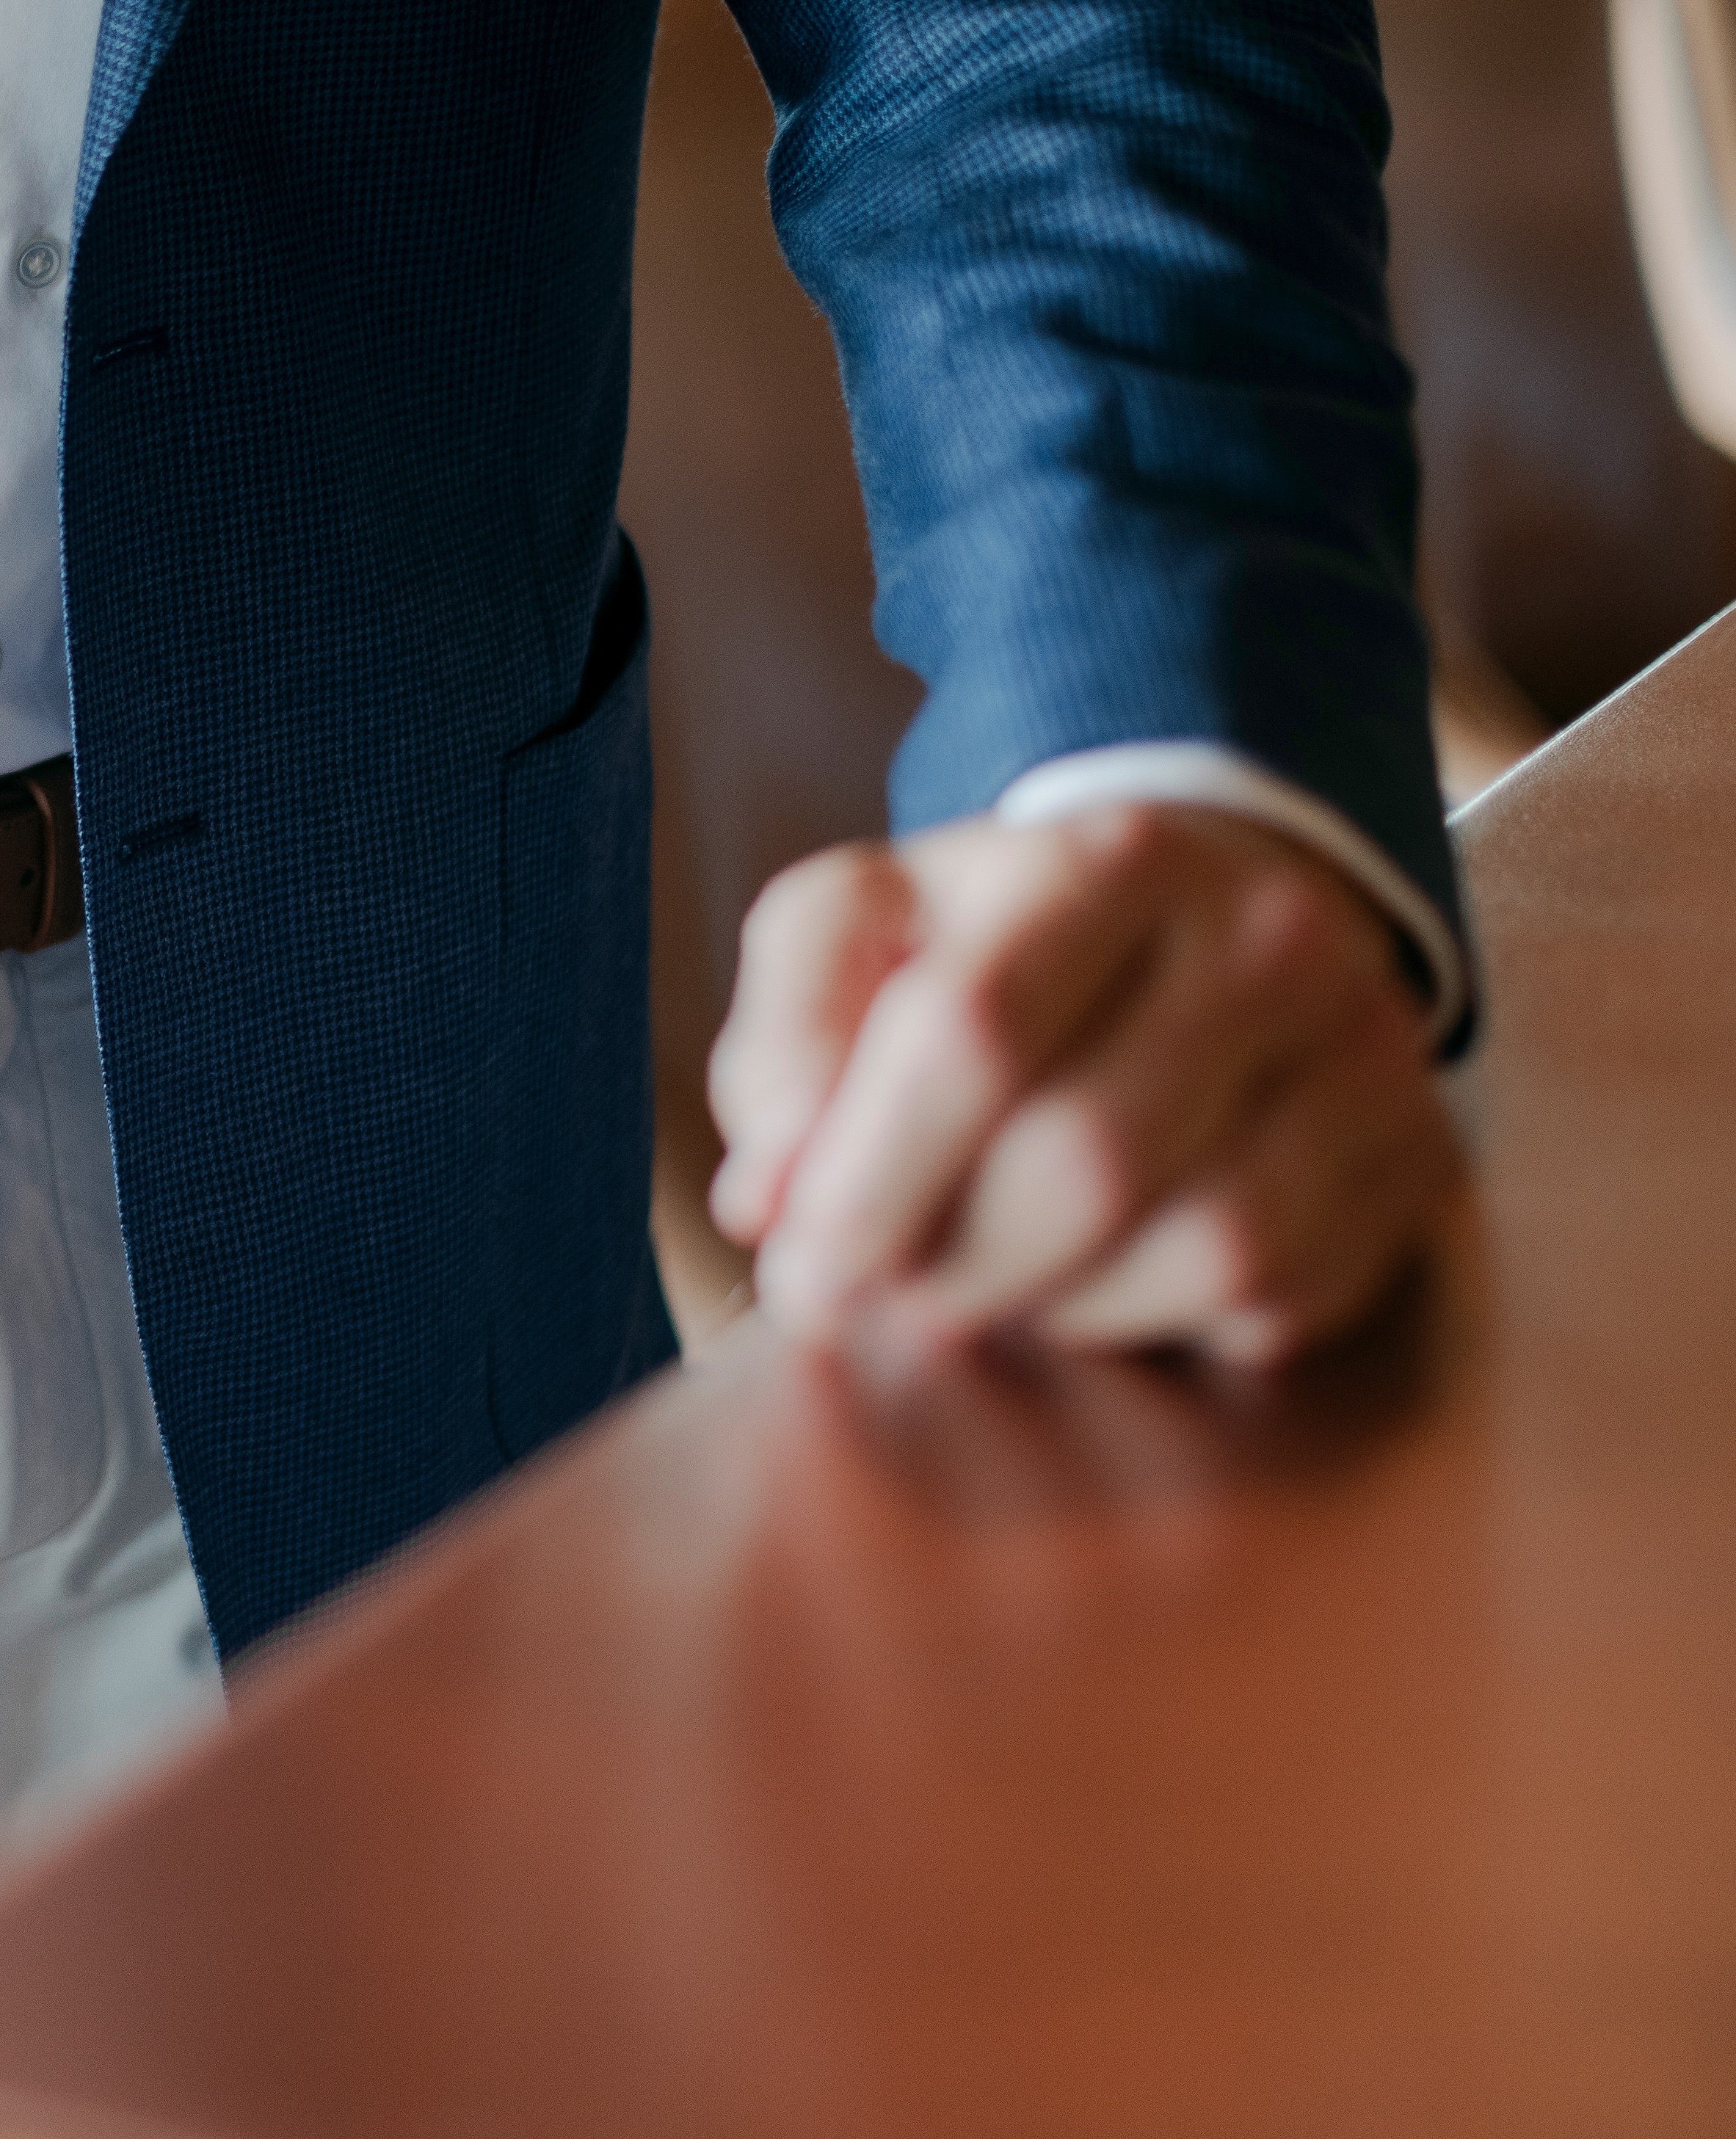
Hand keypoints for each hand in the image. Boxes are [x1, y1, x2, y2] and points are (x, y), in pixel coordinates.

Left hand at [704, 805, 1459, 1365]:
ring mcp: (1363, 1047)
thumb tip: (770, 1200)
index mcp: (1108, 858)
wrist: (1200, 925)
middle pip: (1084, 1159)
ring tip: (986, 1285)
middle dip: (953, 1265)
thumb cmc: (995, 944)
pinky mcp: (1413, 1155)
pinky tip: (1099, 1284)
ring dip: (1058, 1308)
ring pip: (1201, 1247)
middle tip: (884, 1298)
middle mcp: (1266, 936)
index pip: (973, 1034)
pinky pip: (1282, 1298)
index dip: (869, 1186)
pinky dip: (1164, 1325)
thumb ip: (789, 1037)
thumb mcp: (861, 933)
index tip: (799, 1282)